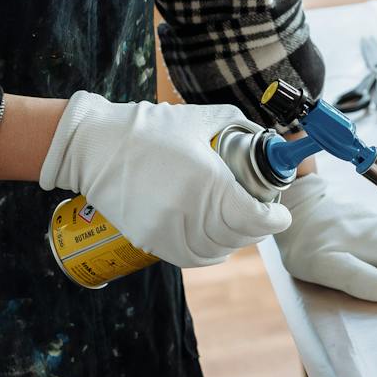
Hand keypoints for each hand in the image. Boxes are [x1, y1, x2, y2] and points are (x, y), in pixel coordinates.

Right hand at [39, 93, 289, 267]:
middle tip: (263, 215)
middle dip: (258, 228)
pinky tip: (217, 242)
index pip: (254, 218)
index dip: (275, 220)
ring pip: (215, 251)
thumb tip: (267, 136)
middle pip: (238, 236)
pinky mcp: (148, 240)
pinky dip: (209, 253)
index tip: (281, 213)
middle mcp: (189, 211)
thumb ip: (240, 126)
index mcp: (207, 181)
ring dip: (234, 242)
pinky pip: (190, 258)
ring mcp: (167, 230)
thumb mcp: (202, 118)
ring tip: (240, 227)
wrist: (94, 146)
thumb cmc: (149, 128)